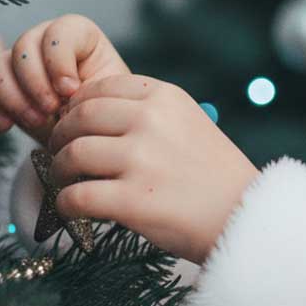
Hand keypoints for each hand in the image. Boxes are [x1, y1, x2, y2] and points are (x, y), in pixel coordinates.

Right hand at [0, 14, 130, 147]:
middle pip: (23, 46)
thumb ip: (92, 87)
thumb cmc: (106, 111)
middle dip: (35, 82)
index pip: (59, 31)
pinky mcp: (0, 91)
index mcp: (79, 36)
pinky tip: (5, 126)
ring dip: (12, 96)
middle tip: (51, 110)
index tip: (71, 90)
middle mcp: (44, 43)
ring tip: (36, 121)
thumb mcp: (109, 97)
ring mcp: (18, 65)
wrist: (91, 137)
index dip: (59, 60)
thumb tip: (66, 92)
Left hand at [46, 73, 260, 264]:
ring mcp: (141, 160)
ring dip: (60, 171)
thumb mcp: (190, 123)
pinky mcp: (132, 200)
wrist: (245, 216)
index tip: (75, 125)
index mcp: (166, 97)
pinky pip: (75, 197)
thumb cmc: (215, 175)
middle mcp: (151, 121)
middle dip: (61, 137)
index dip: (77, 107)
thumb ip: (148, 113)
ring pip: (72, 155)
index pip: (100, 88)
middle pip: (79, 118)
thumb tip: (87, 115)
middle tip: (60, 154)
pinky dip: (66, 205)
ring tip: (67, 182)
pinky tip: (73, 209)